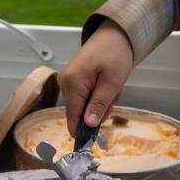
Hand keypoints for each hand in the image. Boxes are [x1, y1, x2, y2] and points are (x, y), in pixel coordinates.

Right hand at [58, 18, 133, 135]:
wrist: (113, 34)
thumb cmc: (114, 54)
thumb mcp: (113, 81)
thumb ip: (99, 104)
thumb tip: (89, 124)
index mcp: (72, 82)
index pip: (72, 115)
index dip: (80, 132)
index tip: (88, 145)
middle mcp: (64, 82)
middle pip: (78, 112)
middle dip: (97, 111)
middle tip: (113, 99)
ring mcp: (66, 81)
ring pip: (82, 105)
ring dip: (98, 103)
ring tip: (111, 87)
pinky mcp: (71, 80)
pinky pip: (83, 97)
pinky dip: (96, 96)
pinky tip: (104, 85)